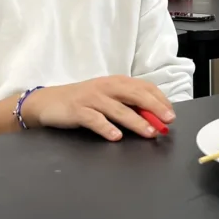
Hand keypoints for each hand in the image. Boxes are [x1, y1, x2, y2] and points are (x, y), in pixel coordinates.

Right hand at [22, 76, 174, 141]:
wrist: (48, 101)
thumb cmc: (82, 101)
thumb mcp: (107, 98)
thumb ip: (128, 104)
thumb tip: (153, 116)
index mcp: (116, 82)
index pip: (143, 87)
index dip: (159, 99)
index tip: (171, 113)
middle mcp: (106, 87)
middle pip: (134, 95)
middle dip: (154, 107)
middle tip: (167, 120)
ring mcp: (91, 98)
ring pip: (118, 109)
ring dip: (136, 121)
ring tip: (149, 132)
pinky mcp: (77, 110)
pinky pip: (94, 119)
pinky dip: (106, 128)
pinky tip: (116, 136)